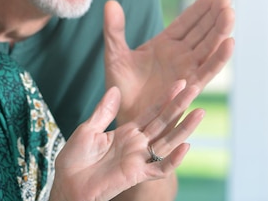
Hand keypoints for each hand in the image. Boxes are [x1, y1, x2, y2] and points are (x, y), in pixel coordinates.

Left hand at [50, 82, 202, 200]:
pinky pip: (159, 168)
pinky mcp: (136, 174)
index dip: (165, 98)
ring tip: (200, 112)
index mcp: (126, 132)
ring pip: (167, 142)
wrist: (67, 183)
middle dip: (179, 106)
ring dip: (184, 128)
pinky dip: (173, 160)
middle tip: (195, 88)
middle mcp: (136, 144)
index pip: (151, 112)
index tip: (179, 83)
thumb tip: (116, 89)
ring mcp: (138, 159)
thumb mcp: (88, 129)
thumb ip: (104, 111)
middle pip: (163, 122)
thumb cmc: (74, 159)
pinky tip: (185, 147)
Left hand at [104, 0, 234, 127]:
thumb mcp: (115, 54)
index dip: (198, 10)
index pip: (185, 23)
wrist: (122, 115)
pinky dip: (219, 57)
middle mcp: (179, 56)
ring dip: (220, 31)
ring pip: (208, 48)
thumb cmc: (119, 87)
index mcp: (164, 45)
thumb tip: (110, 2)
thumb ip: (114, 29)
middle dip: (214, 16)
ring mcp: (185, 70)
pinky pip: (207, 70)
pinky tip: (229, 43)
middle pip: (202, 32)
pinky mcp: (188, 87)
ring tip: (230, 14)